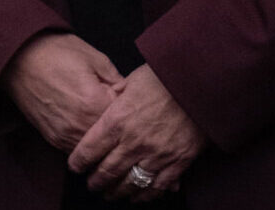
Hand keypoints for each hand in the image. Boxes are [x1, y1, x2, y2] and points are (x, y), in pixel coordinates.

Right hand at [0, 32, 122, 153]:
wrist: (17, 58)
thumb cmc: (55, 52)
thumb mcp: (94, 57)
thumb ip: (116, 80)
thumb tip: (129, 96)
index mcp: (95, 103)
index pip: (125, 119)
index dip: (130, 110)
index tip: (128, 102)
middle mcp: (80, 125)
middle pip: (112, 139)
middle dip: (117, 128)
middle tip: (117, 113)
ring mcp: (65, 135)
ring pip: (95, 150)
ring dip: (101, 140)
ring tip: (99, 118)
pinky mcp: (53, 138)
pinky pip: (77, 150)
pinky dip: (84, 141)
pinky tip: (84, 125)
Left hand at [69, 65, 204, 201]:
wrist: (199, 83)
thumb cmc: (164, 77)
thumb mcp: (132, 80)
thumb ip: (117, 93)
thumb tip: (110, 95)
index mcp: (117, 120)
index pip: (89, 149)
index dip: (78, 162)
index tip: (74, 167)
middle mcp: (133, 141)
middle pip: (107, 171)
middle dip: (96, 181)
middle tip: (91, 185)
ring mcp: (156, 154)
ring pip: (130, 183)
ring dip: (118, 192)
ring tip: (111, 195)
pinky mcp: (178, 162)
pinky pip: (158, 186)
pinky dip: (146, 195)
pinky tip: (138, 197)